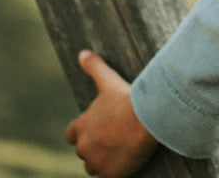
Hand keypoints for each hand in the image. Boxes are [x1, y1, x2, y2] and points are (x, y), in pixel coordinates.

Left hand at [66, 50, 157, 177]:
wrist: (146, 119)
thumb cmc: (126, 98)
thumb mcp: (108, 80)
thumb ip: (94, 67)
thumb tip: (83, 53)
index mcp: (81, 126)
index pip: (71, 134)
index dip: (83, 132)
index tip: (96, 128)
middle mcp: (84, 147)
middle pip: (84, 151)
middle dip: (95, 147)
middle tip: (113, 138)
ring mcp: (96, 163)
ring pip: (93, 166)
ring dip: (102, 161)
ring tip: (119, 151)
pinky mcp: (108, 175)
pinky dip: (110, 174)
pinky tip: (122, 166)